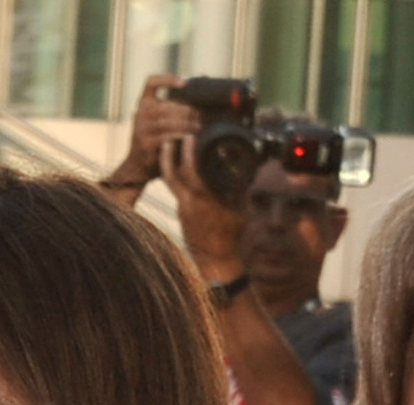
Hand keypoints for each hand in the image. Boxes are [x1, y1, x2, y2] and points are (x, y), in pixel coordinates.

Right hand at [108, 75, 201, 188]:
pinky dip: (180, 136)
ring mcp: (140, 128)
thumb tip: (203, 87)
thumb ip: (176, 108)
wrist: (140, 166)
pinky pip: (165, 137)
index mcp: (144, 102)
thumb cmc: (159, 140)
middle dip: (187, 109)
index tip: (185, 82)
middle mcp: (140, 112)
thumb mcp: (163, 121)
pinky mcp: (144, 143)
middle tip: (202, 115)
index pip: (151, 82)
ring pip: (167, 121)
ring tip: (200, 127)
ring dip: (186, 124)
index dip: (167, 79)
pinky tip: (191, 138)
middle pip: (166, 104)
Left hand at [159, 135, 246, 281]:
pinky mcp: (181, 213)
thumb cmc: (233, 236)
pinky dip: (172, 173)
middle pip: (176, 171)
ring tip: (168, 144)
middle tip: (178, 134)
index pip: (194, 168)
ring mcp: (184, 208)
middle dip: (175, 151)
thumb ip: (240, 189)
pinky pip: (174, 189)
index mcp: (208, 197)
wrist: (218, 261)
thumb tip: (245, 170)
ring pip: (171, 180)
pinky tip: (173, 164)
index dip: (189, 150)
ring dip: (168, 161)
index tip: (192, 135)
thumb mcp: (241, 209)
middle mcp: (193, 201)